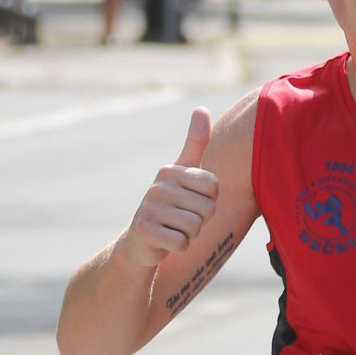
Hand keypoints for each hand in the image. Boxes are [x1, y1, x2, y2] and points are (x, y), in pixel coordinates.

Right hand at [124, 107, 217, 267]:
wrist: (141, 242)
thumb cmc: (172, 206)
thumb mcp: (184, 173)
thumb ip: (195, 143)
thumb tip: (201, 107)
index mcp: (171, 170)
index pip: (214, 187)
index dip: (210, 200)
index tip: (193, 201)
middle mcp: (158, 186)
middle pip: (207, 209)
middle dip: (201, 220)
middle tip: (182, 219)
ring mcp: (149, 208)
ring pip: (196, 227)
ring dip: (190, 234)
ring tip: (174, 229)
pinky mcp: (145, 232)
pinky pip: (182, 242)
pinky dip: (179, 247)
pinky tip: (166, 242)